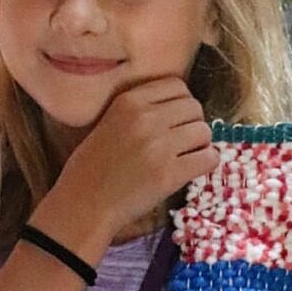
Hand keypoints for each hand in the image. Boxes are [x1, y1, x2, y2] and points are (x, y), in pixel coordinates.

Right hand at [55, 77, 219, 237]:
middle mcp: (146, 118)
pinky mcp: (170, 174)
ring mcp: (159, 146)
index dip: (181, 103)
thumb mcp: (108, 122)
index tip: (175, 119)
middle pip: (194, 107)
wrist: (82, 205)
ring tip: (186, 156)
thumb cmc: (91, 168)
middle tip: (182, 142)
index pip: (177, 85)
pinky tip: (192, 170)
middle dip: (192, 123)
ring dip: (200, 144)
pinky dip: (206, 163)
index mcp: (128, 101)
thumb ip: (139, 111)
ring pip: (204, 132)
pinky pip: (209, 158)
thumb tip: (180, 109)